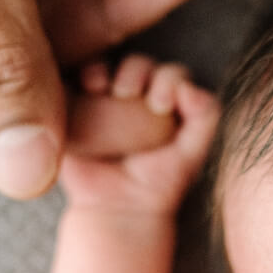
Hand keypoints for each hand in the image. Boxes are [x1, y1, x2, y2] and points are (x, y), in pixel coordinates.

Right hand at [59, 55, 220, 215]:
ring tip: (101, 89)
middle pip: (137, 64)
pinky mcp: (73, 109)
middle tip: (129, 93)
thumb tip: (189, 87)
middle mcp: (135, 95)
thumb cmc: (160, 180)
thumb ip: (204, 117)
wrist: (120, 208)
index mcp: (166, 99)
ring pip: (102, 66)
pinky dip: (74, 79)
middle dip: (136, 70)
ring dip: (101, 69)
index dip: (169, 79)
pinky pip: (69, 84)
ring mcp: (101, 101)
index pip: (171, 74)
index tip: (159, 104)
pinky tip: (83, 91)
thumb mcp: (193, 150)